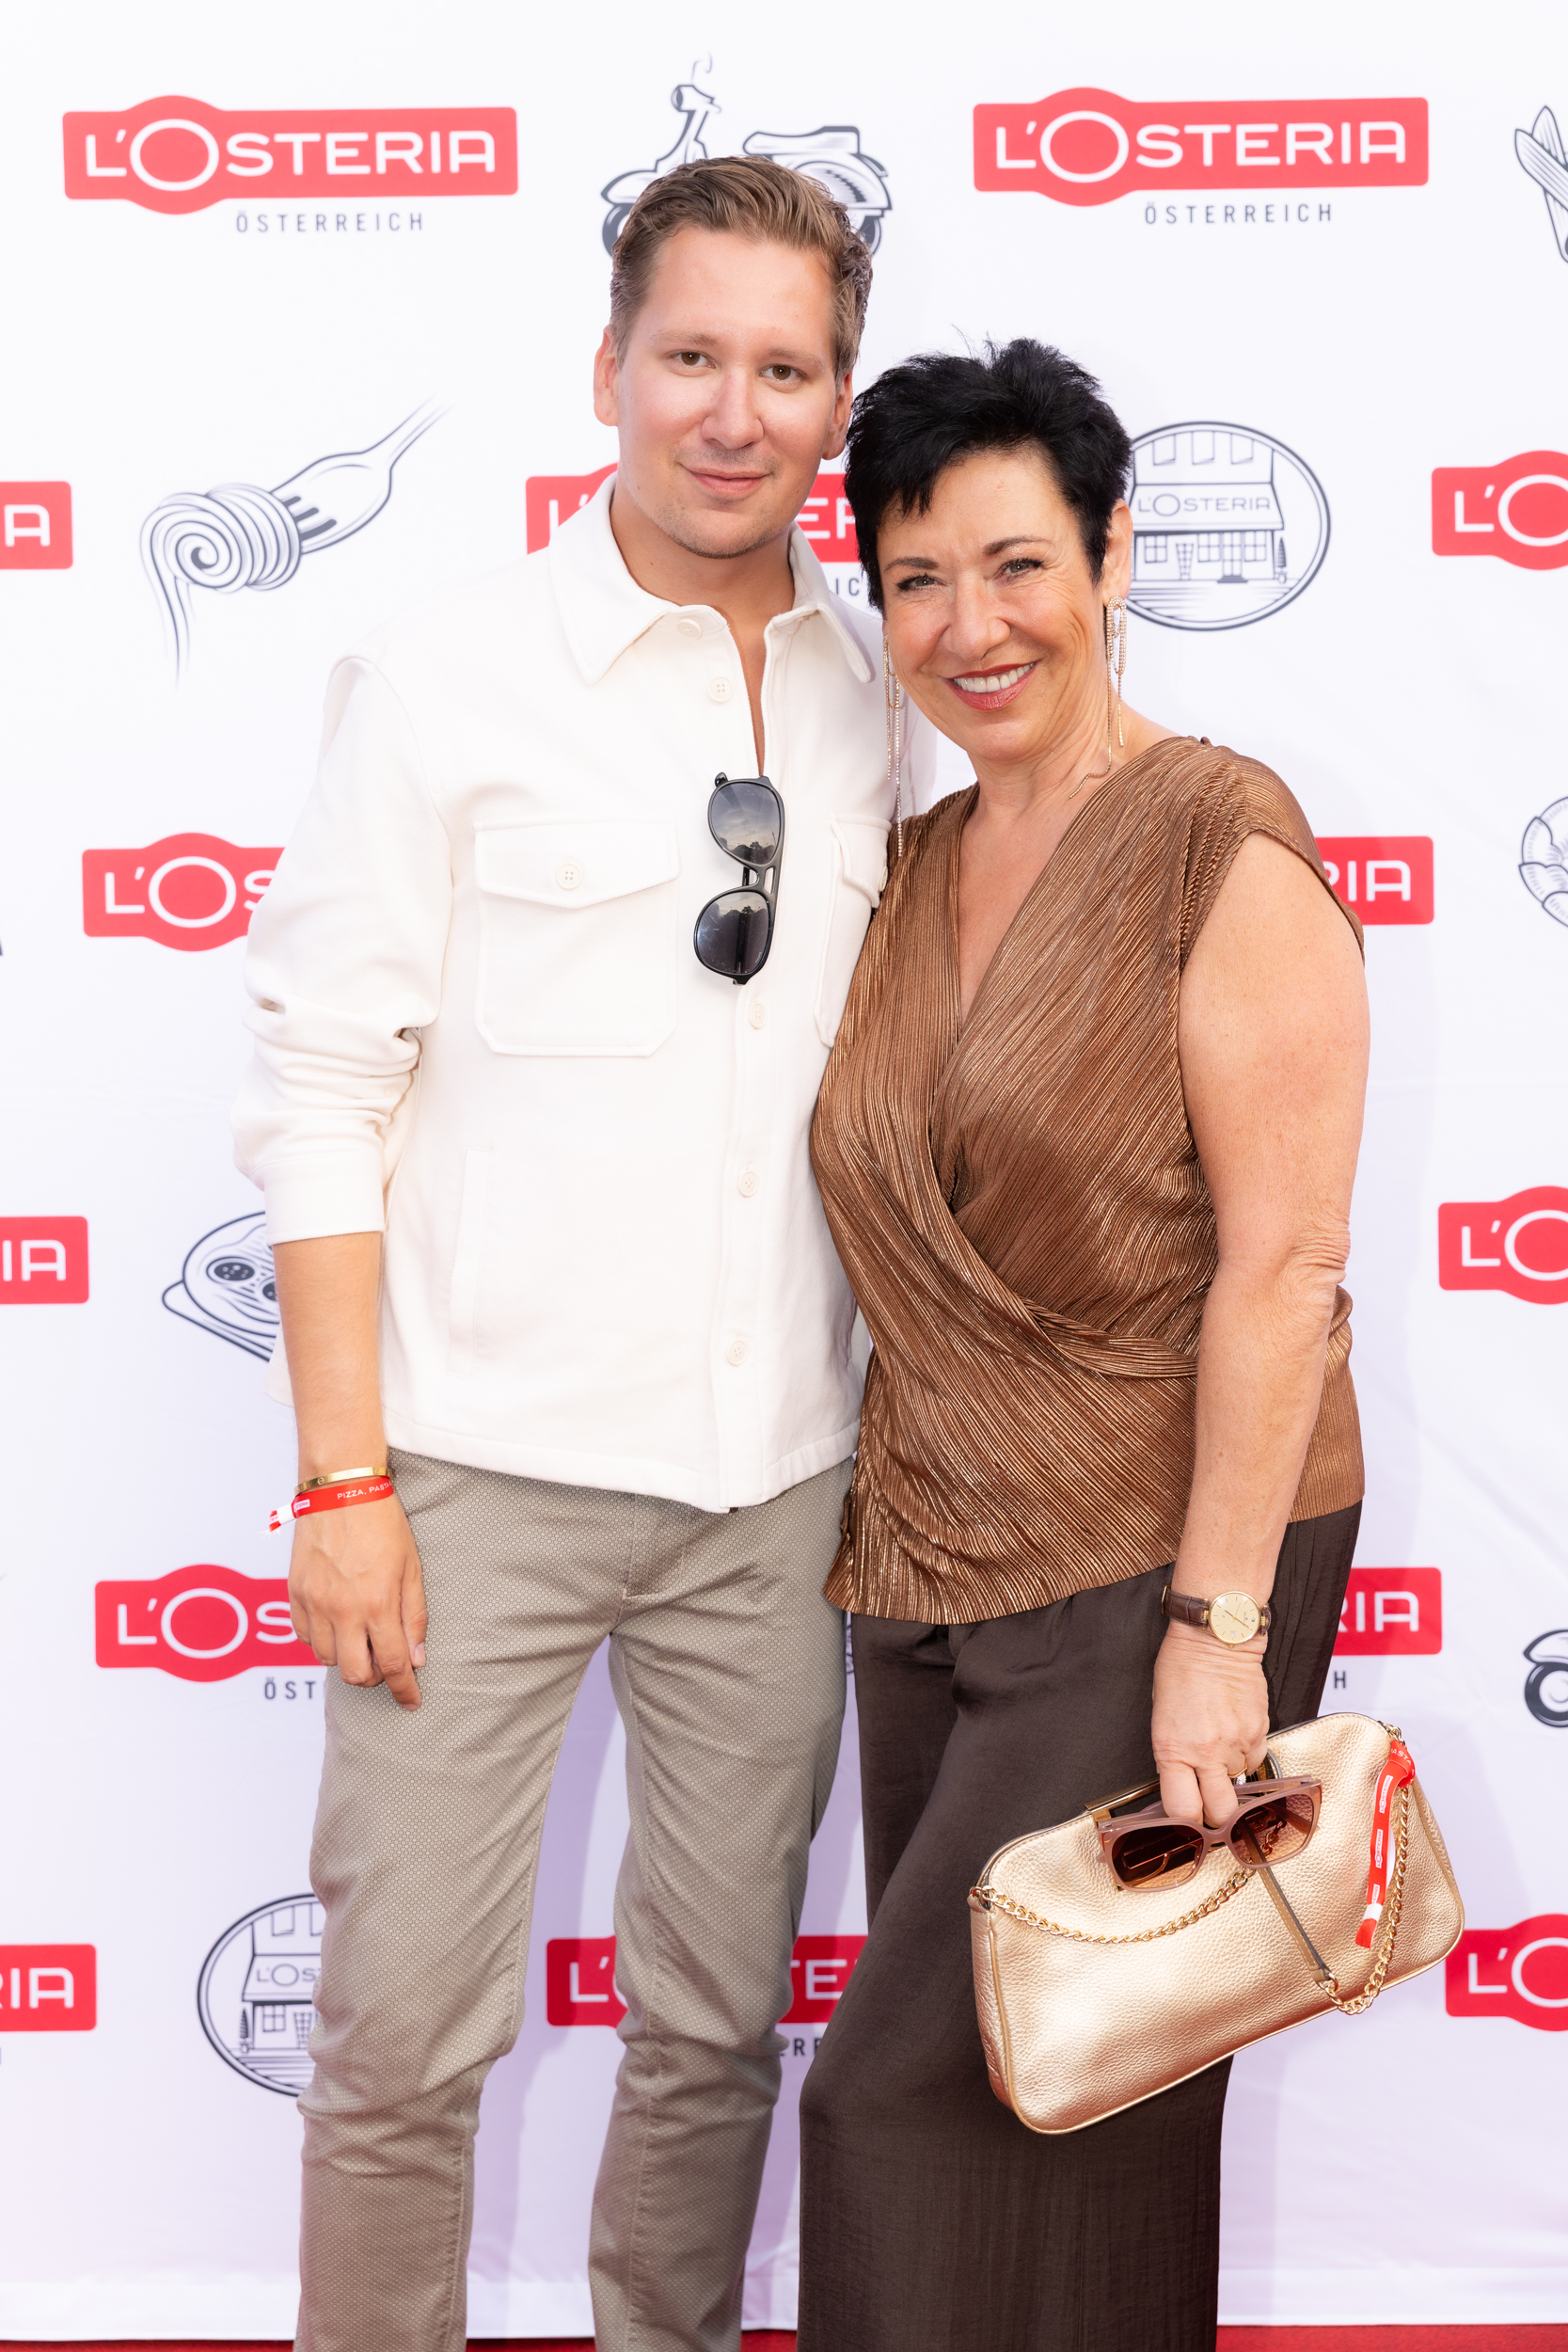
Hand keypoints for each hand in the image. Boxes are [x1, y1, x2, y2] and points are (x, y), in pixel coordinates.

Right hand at [289, 1494, 427, 1709]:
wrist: (340, 1489)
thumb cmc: (383, 1523)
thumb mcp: (412, 1568)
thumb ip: (414, 1617)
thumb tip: (416, 1659)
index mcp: (378, 1604)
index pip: (393, 1666)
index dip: (404, 1691)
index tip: (411, 1702)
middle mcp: (343, 1609)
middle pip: (354, 1674)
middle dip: (372, 1678)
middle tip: (382, 1662)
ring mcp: (315, 1603)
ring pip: (327, 1659)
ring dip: (346, 1657)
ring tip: (359, 1636)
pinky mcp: (294, 1593)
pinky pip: (304, 1637)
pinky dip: (321, 1640)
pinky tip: (336, 1624)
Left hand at [1151, 1622, 1268, 1827]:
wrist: (1217, 1640)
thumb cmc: (1181, 1669)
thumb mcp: (1161, 1717)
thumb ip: (1174, 1755)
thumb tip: (1184, 1783)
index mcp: (1173, 1748)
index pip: (1183, 1810)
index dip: (1186, 1823)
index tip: (1186, 1821)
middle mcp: (1206, 1752)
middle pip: (1221, 1814)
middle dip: (1218, 1819)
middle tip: (1212, 1808)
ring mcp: (1237, 1744)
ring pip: (1239, 1784)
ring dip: (1230, 1777)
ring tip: (1219, 1748)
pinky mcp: (1260, 1732)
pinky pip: (1255, 1761)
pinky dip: (1246, 1756)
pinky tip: (1235, 1734)